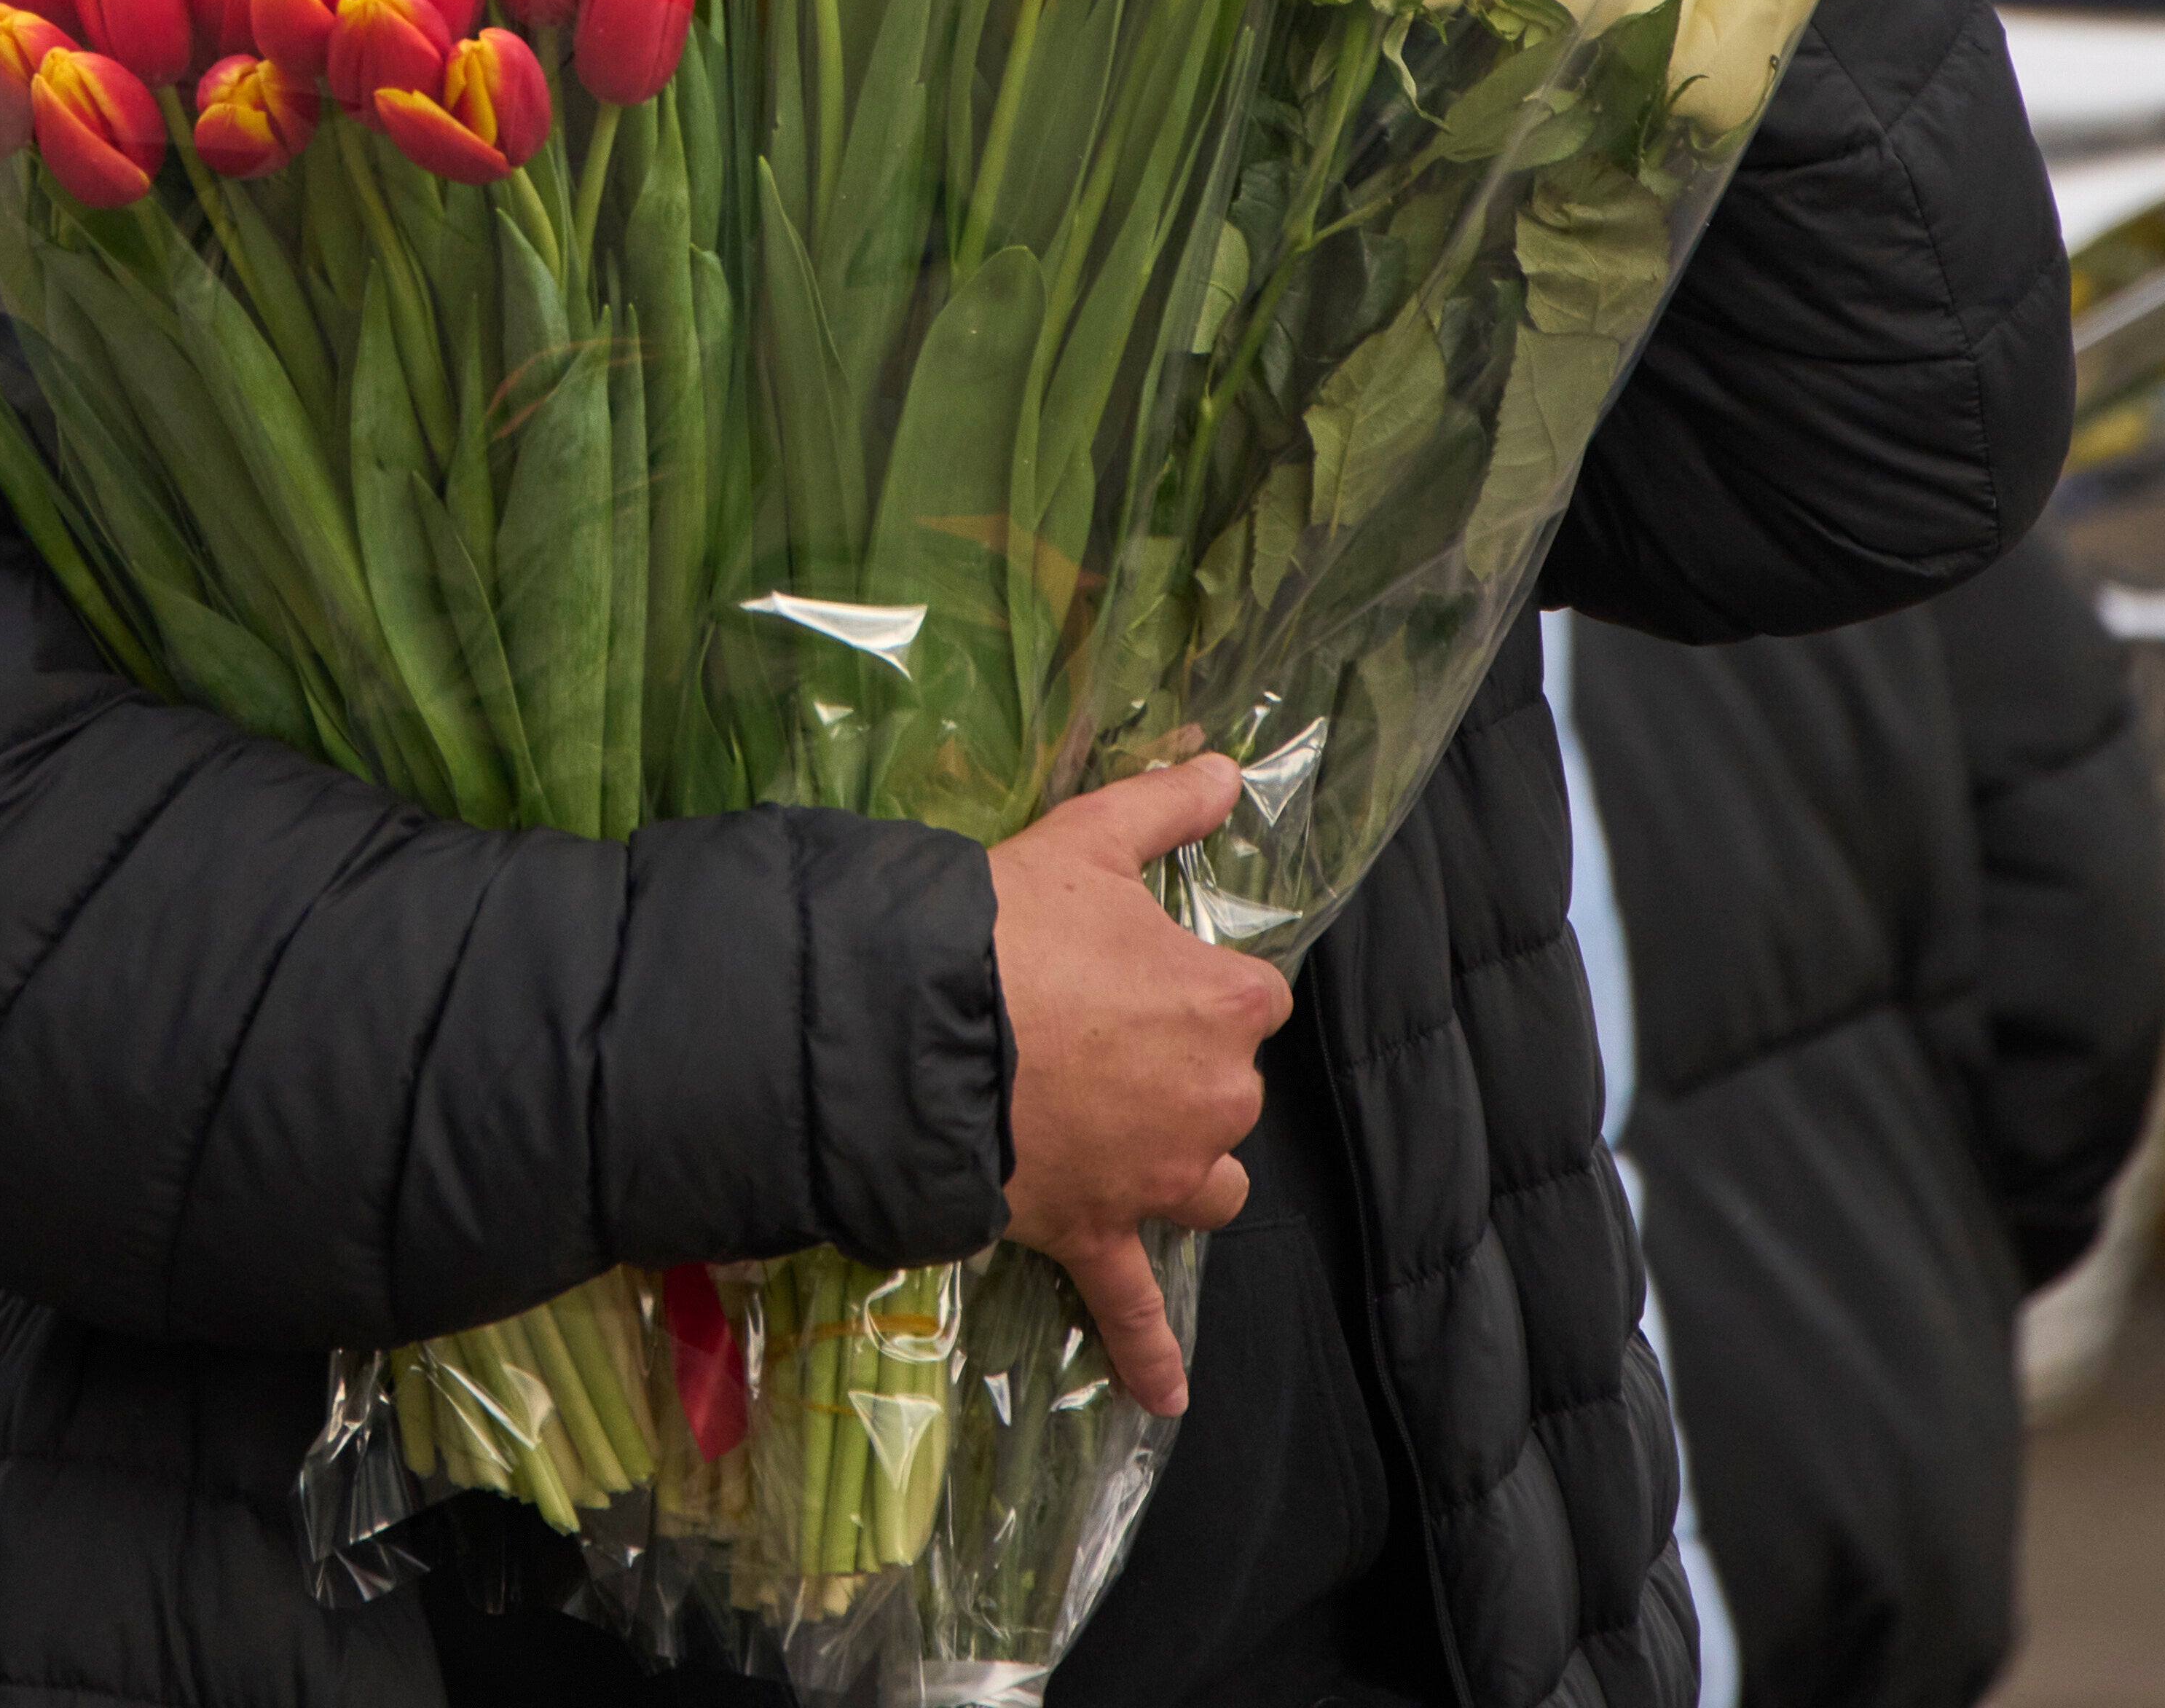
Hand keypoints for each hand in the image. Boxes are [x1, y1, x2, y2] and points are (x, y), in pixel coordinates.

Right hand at [988, 753, 1288, 1413]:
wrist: (917, 1027)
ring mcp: (1159, 1177)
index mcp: (1227, 1002)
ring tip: (1118, 1148)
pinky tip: (1163, 1397)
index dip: (1187, 985)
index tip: (1132, 976)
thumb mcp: (1084, 841)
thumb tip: (1229, 767)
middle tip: (1094, 1044)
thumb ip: (1164, 805)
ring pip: (1203, 1188)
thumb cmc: (1004, 926)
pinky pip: (1130, 1305)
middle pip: (1227, 1095)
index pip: (1247, 997)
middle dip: (1176, 1076)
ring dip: (1176, 1173)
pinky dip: (1149, 1355)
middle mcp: (1217, 1099)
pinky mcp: (1097, 1232)